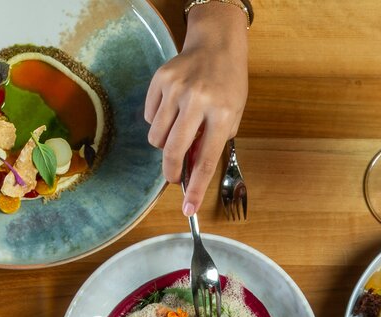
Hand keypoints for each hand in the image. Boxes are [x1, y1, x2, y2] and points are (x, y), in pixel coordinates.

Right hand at [145, 3, 247, 215]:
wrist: (217, 44)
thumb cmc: (227, 85)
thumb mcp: (231, 117)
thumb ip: (210, 145)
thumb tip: (187, 172)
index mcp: (222, 113)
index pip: (205, 161)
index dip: (195, 189)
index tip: (188, 208)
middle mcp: (198, 100)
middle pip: (173, 151)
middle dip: (171, 172)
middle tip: (173, 176)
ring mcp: (176, 88)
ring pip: (156, 137)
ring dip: (164, 144)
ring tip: (178, 131)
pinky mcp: (160, 80)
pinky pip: (150, 117)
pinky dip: (158, 122)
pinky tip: (172, 111)